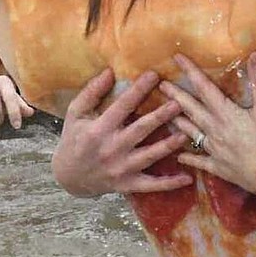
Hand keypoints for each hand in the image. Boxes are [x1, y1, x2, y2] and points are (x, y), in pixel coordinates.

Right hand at [52, 68, 190, 196]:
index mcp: (99, 129)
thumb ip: (92, 92)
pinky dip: (169, 184)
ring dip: (168, 145)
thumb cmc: (73, 139)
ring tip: (185, 134)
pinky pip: (151, 185)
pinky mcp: (127, 184)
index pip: (122, 106)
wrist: (68, 177)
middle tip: (179, 103)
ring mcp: (120, 169)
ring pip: (149, 156)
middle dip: (160, 116)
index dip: (139, 90)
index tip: (155, 74)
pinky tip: (187, 178)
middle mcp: (111, 149)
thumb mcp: (75, 113)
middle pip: (140, 130)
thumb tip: (109, 71)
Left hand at [160, 52, 255, 200]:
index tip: (176, 58)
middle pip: (191, 109)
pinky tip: (179, 157)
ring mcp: (215, 151)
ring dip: (177, 122)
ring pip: (191, 133)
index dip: (190, 71)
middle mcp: (215, 130)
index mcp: (226, 114)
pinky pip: (200, 161)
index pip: (204, 87)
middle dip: (176, 96)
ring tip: (163, 114)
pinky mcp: (220, 168)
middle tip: (161, 86)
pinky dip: (189, 157)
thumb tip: (255, 53)